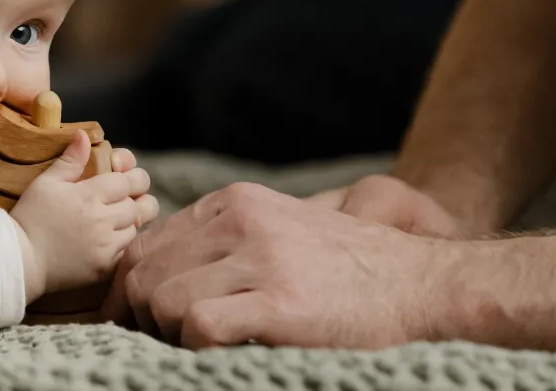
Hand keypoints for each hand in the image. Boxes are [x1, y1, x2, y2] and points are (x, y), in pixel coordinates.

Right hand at [11, 131, 158, 300]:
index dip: (132, 177)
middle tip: (126, 198)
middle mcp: (103, 219)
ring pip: (136, 228)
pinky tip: (108, 240)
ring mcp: (106, 245)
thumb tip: (84, 136)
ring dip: (130, 222)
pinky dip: (123, 244)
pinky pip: (127, 251)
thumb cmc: (30, 217)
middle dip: (137, 199)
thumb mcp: (45, 183)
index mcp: (89, 195)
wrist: (20, 260)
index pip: (129, 181)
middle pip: (140, 205)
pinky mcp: (105, 267)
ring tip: (114, 219)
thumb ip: (70, 161)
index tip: (125, 178)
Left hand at [102, 182, 454, 348]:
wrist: (426, 287)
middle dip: (141, 317)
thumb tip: (151, 277)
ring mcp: (261, 258)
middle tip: (162, 344)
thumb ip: (222, 242)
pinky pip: (199, 325)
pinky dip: (196, 348)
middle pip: (143, 274)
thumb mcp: (278, 232)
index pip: (145, 245)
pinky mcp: (281, 302)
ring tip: (198, 349)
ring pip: (161, 299)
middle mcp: (241, 220)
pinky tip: (224, 353)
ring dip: (168, 335)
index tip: (138, 323)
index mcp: (234, 203)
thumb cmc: (348, 272)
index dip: (130, 291)